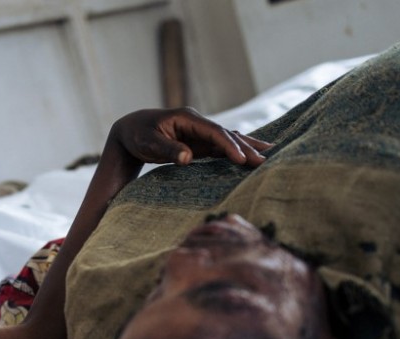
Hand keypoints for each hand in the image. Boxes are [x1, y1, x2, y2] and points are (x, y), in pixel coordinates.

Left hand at [109, 107, 271, 167]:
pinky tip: (251, 155)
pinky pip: (221, 147)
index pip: (214, 132)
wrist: (129, 133)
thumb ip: (168, 149)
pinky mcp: (199, 143)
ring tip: (270, 154)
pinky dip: (237, 151)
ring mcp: (199, 133)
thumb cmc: (137, 136)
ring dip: (247, 147)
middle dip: (246, 147)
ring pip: (228, 140)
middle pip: (226, 135)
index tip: (241, 160)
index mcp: (187, 118)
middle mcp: (197, 123)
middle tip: (265, 160)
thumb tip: (188, 157)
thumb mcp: (148, 143)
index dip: (228, 146)